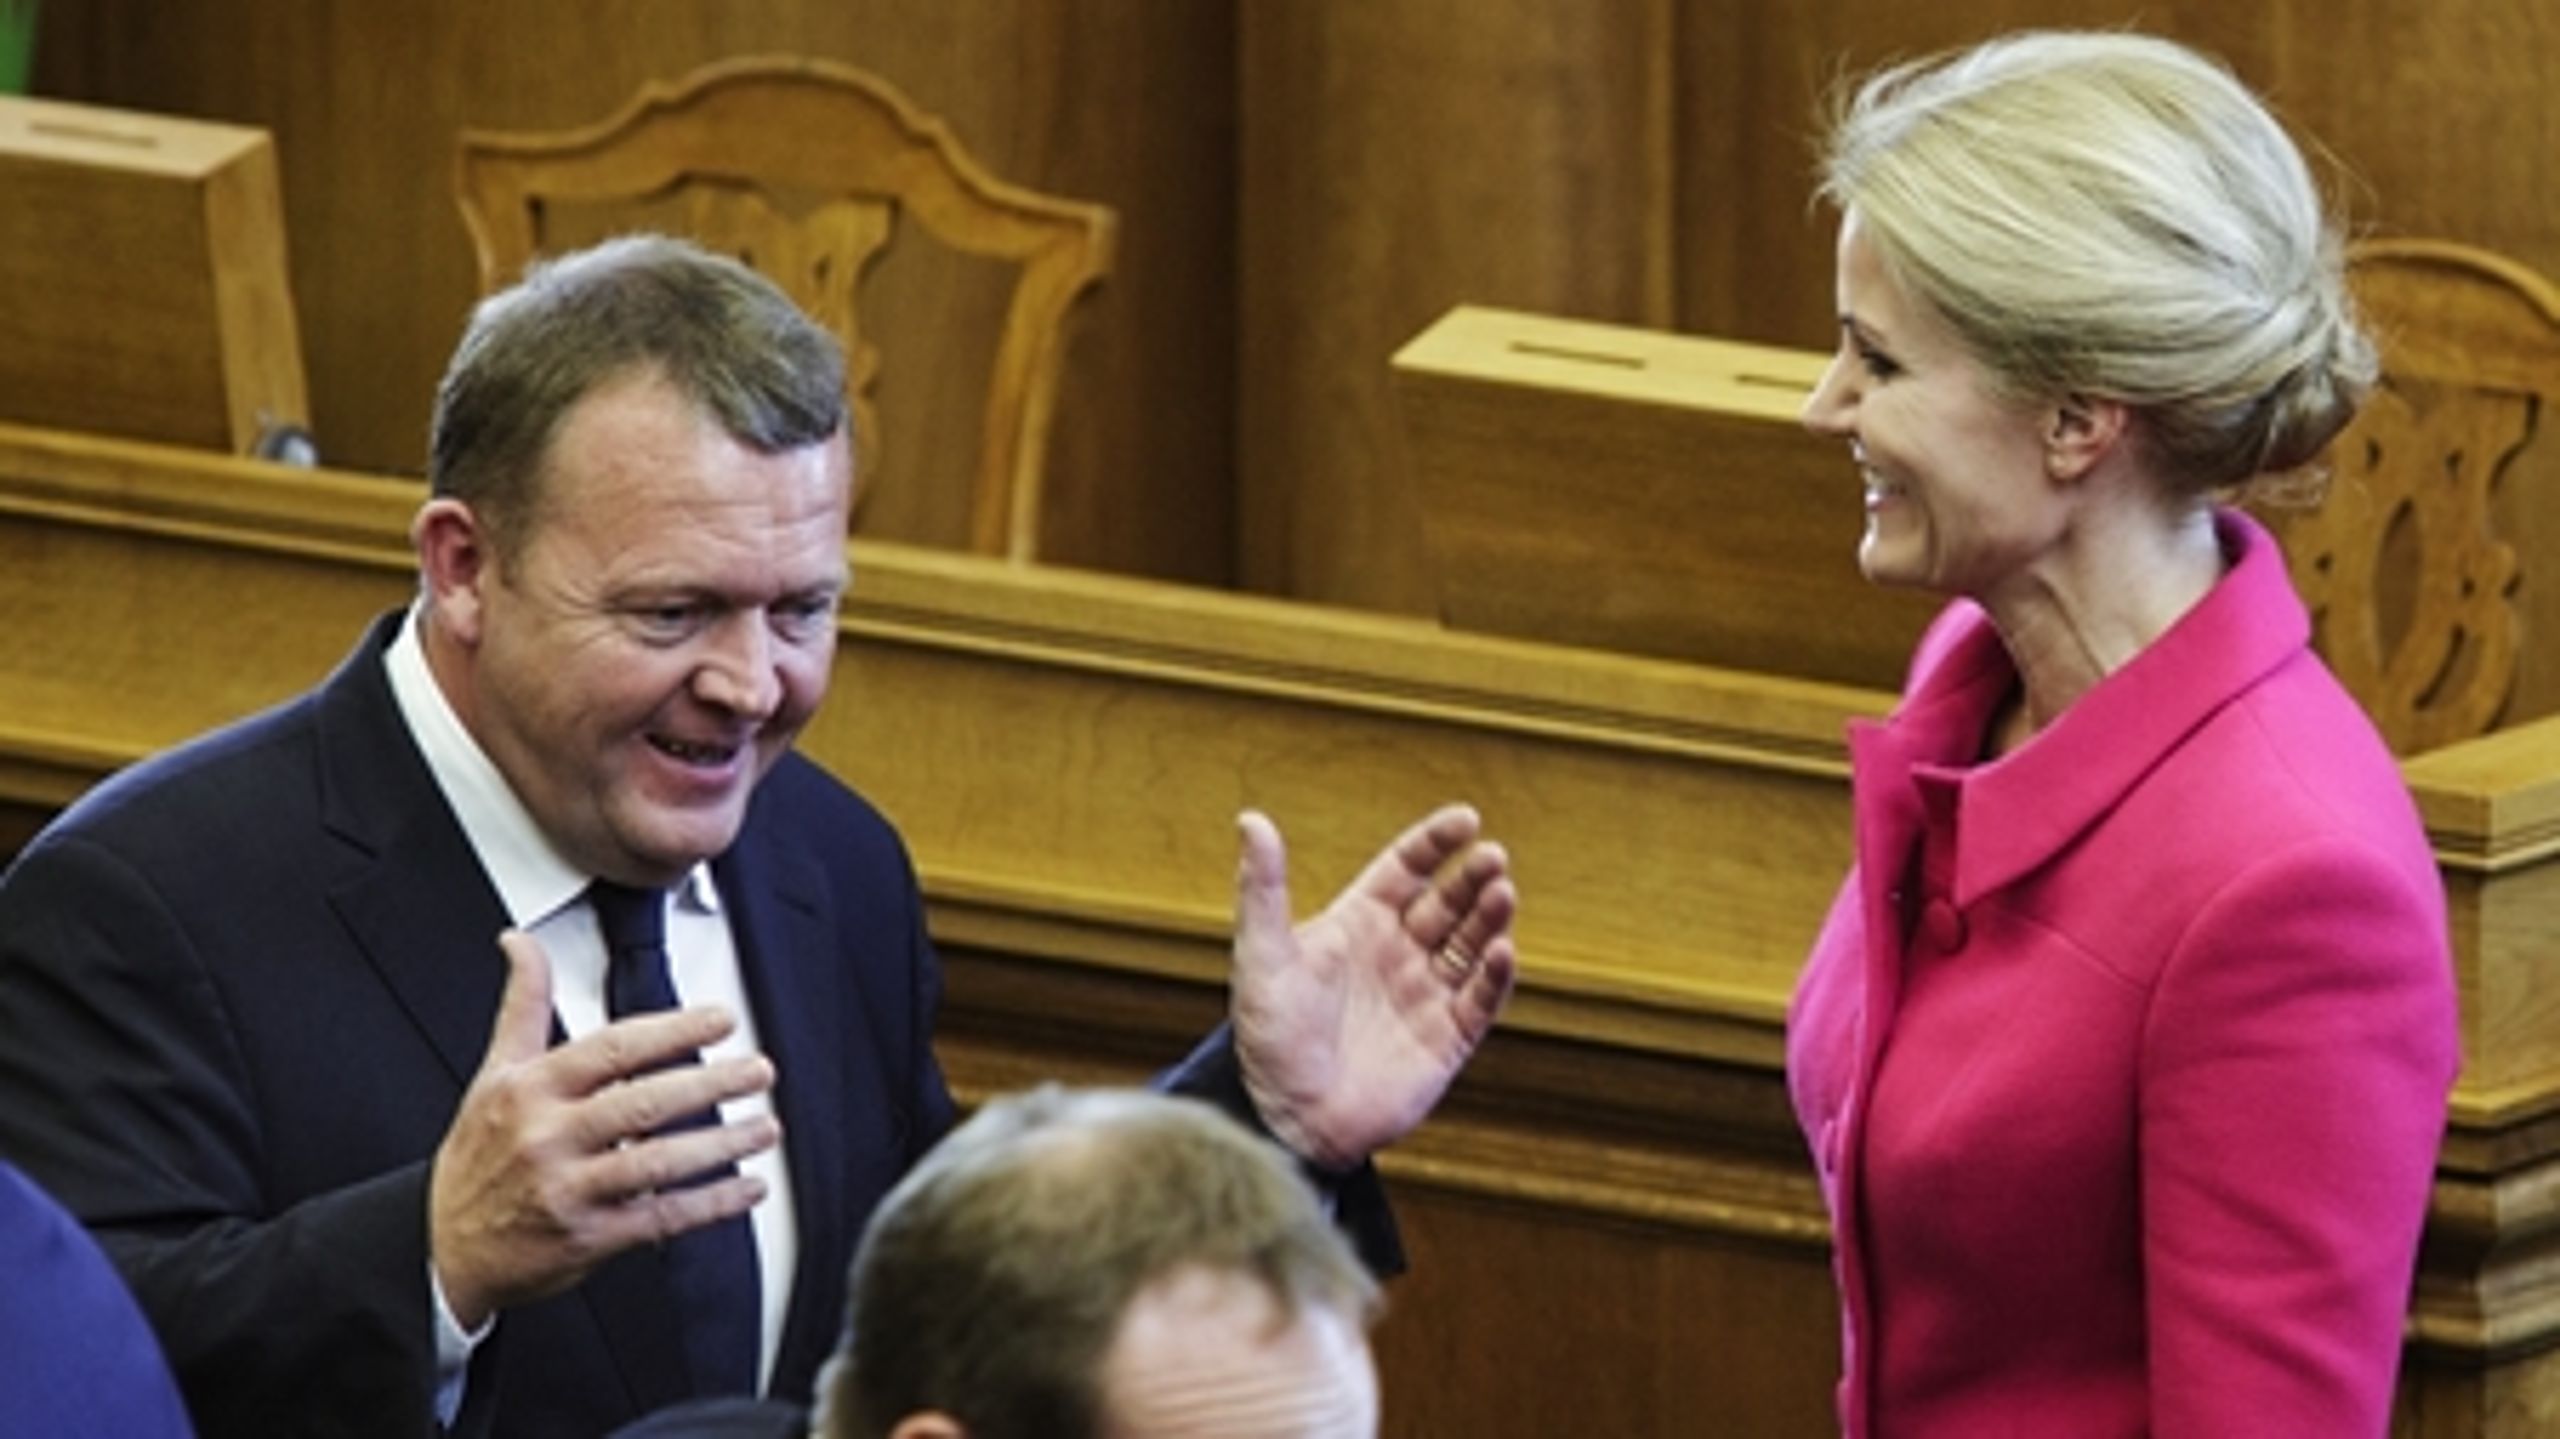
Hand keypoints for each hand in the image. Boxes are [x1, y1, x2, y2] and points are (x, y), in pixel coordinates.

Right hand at [428, 930, 779, 1329]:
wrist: (444, 1247)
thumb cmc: (479, 1154)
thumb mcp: (493, 1073)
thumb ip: (522, 1005)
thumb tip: (520, 941)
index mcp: (532, 1090)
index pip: (613, 1049)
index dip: (673, 1031)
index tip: (721, 1020)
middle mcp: (549, 1137)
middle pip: (644, 1102)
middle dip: (712, 1083)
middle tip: (759, 1070)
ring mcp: (569, 1190)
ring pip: (659, 1162)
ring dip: (722, 1144)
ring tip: (765, 1127)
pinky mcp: (588, 1239)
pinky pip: (661, 1218)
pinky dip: (712, 1203)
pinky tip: (747, 1187)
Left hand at [1231, 803, 1515, 1168]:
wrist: (1286, 1118)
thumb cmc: (1267, 1036)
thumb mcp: (1262, 955)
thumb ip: (1263, 888)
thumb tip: (1251, 818)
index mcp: (1359, 923)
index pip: (1408, 868)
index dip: (1437, 842)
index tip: (1466, 820)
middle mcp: (1398, 953)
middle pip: (1448, 901)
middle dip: (1473, 877)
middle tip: (1494, 857)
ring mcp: (1425, 995)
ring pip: (1471, 944)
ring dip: (1490, 918)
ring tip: (1502, 892)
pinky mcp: (1447, 1039)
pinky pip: (1481, 1000)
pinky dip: (1495, 975)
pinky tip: (1502, 951)